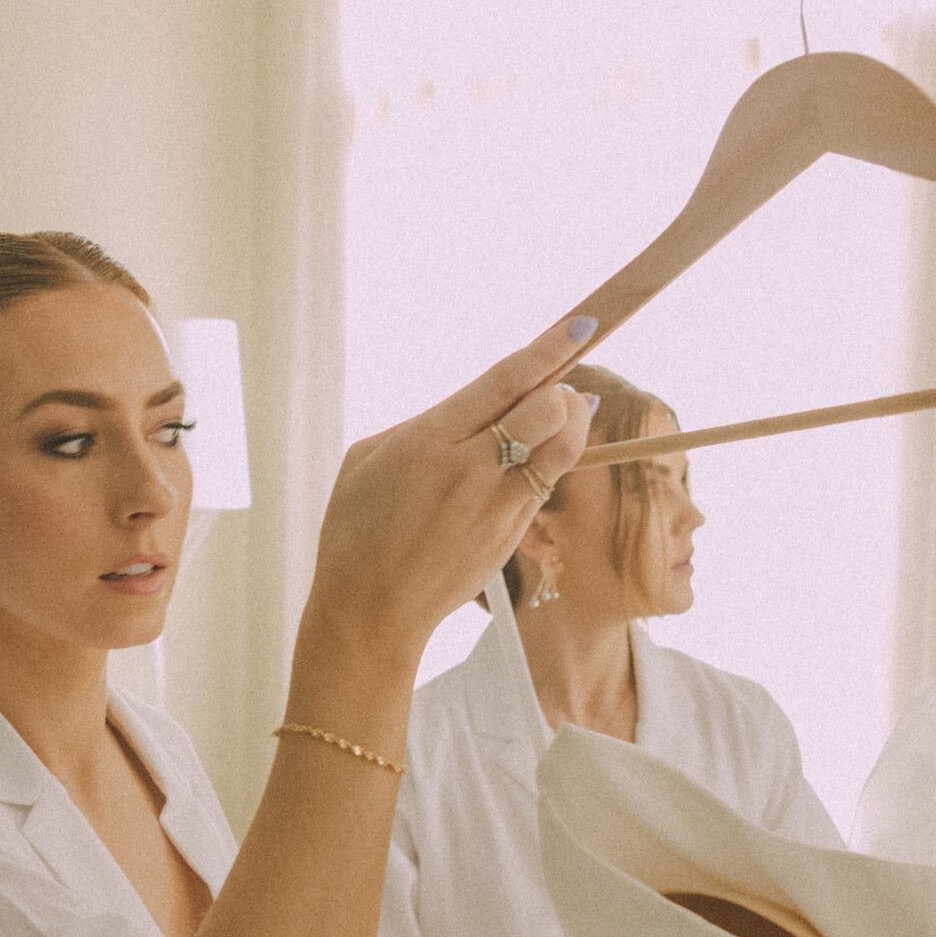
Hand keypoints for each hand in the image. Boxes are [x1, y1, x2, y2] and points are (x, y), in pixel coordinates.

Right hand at [303, 318, 600, 665]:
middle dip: (561, 385)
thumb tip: (476, 404)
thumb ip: (425, 422)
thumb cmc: (357, 528)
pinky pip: (546, 483)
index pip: (504, 383)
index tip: (579, 326)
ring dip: (571, 421)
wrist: (371, 609)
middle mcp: (469, 472)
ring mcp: (496, 507)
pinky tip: (546, 449)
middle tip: (557, 377)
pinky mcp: (511, 535)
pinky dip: (553, 458)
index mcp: (427, 443)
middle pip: (546, 411)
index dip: (547, 350)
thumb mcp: (368, 458)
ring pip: (562, 449)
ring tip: (564, 408)